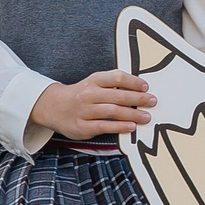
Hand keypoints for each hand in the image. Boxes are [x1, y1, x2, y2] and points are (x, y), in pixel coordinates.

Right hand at [31, 70, 154, 139]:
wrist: (52, 106)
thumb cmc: (80, 95)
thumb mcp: (93, 83)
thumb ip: (112, 84)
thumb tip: (139, 88)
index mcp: (93, 80)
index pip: (116, 77)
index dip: (133, 82)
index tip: (145, 87)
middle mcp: (88, 94)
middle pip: (118, 95)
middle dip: (138, 99)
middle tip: (152, 101)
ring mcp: (84, 111)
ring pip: (112, 111)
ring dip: (132, 114)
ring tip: (146, 117)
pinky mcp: (82, 126)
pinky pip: (104, 126)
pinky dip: (119, 127)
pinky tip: (131, 127)